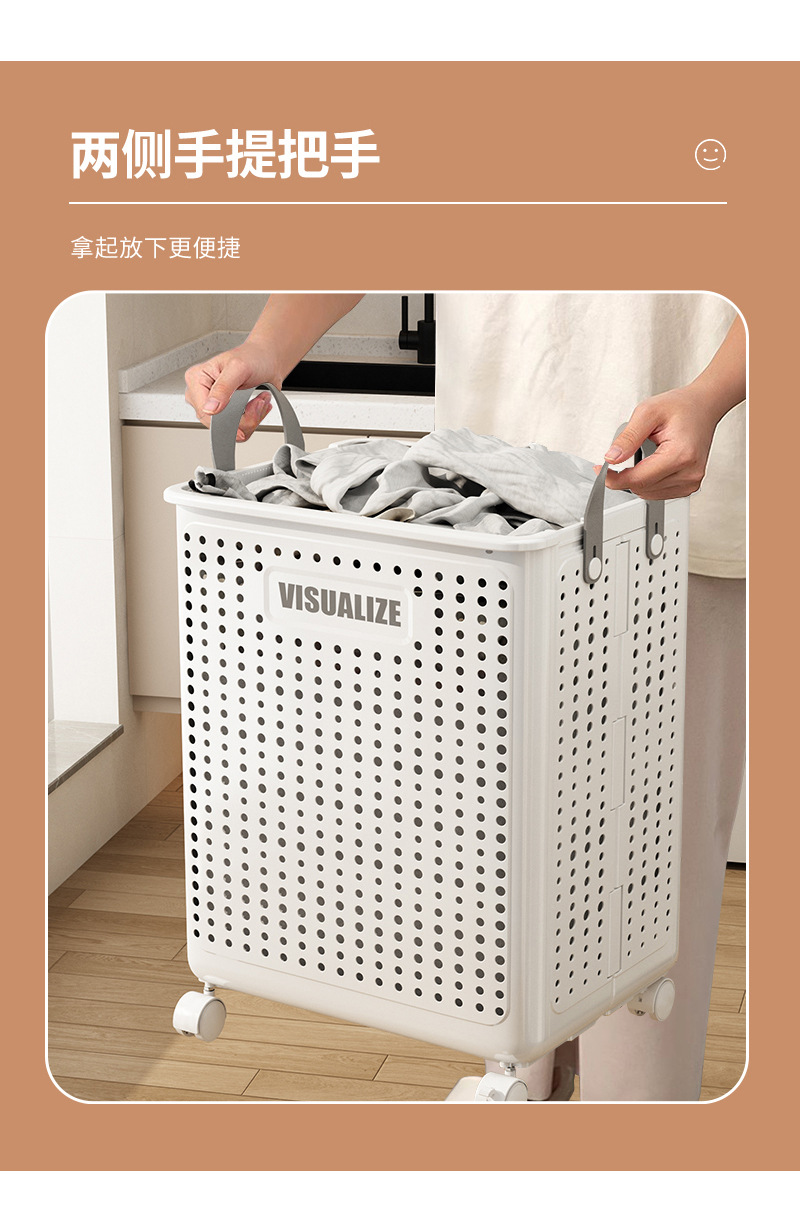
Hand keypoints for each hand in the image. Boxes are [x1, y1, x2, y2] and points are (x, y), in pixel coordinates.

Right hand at [184, 340, 277, 441]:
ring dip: (251, 419)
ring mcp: (212, 404)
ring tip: (259, 401)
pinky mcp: (224, 411)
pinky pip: (237, 428)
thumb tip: (210, 408)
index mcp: (196, 378)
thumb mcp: (238, 368)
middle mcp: (200, 393)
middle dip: (243, 418)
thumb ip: (223, 387)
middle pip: (217, 424)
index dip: (226, 422)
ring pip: (229, 429)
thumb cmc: (252, 356)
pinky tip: (257, 406)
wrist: (267, 359)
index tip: (246, 420)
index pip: (204, 413)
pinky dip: (252, 420)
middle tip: (258, 402)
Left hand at [597, 386, 719, 500]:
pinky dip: (648, 482)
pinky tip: (652, 464)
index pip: (638, 480)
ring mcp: (691, 481)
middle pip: (642, 489)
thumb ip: (628, 437)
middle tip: (622, 455)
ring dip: (637, 479)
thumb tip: (611, 458)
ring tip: (645, 454)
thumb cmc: (681, 407)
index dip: (614, 478)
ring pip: (648, 494)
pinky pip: (658, 493)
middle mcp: (689, 473)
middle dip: (625, 476)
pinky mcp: (689, 485)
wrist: (703, 407)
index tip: (601, 471)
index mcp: (680, 455)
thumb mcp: (647, 412)